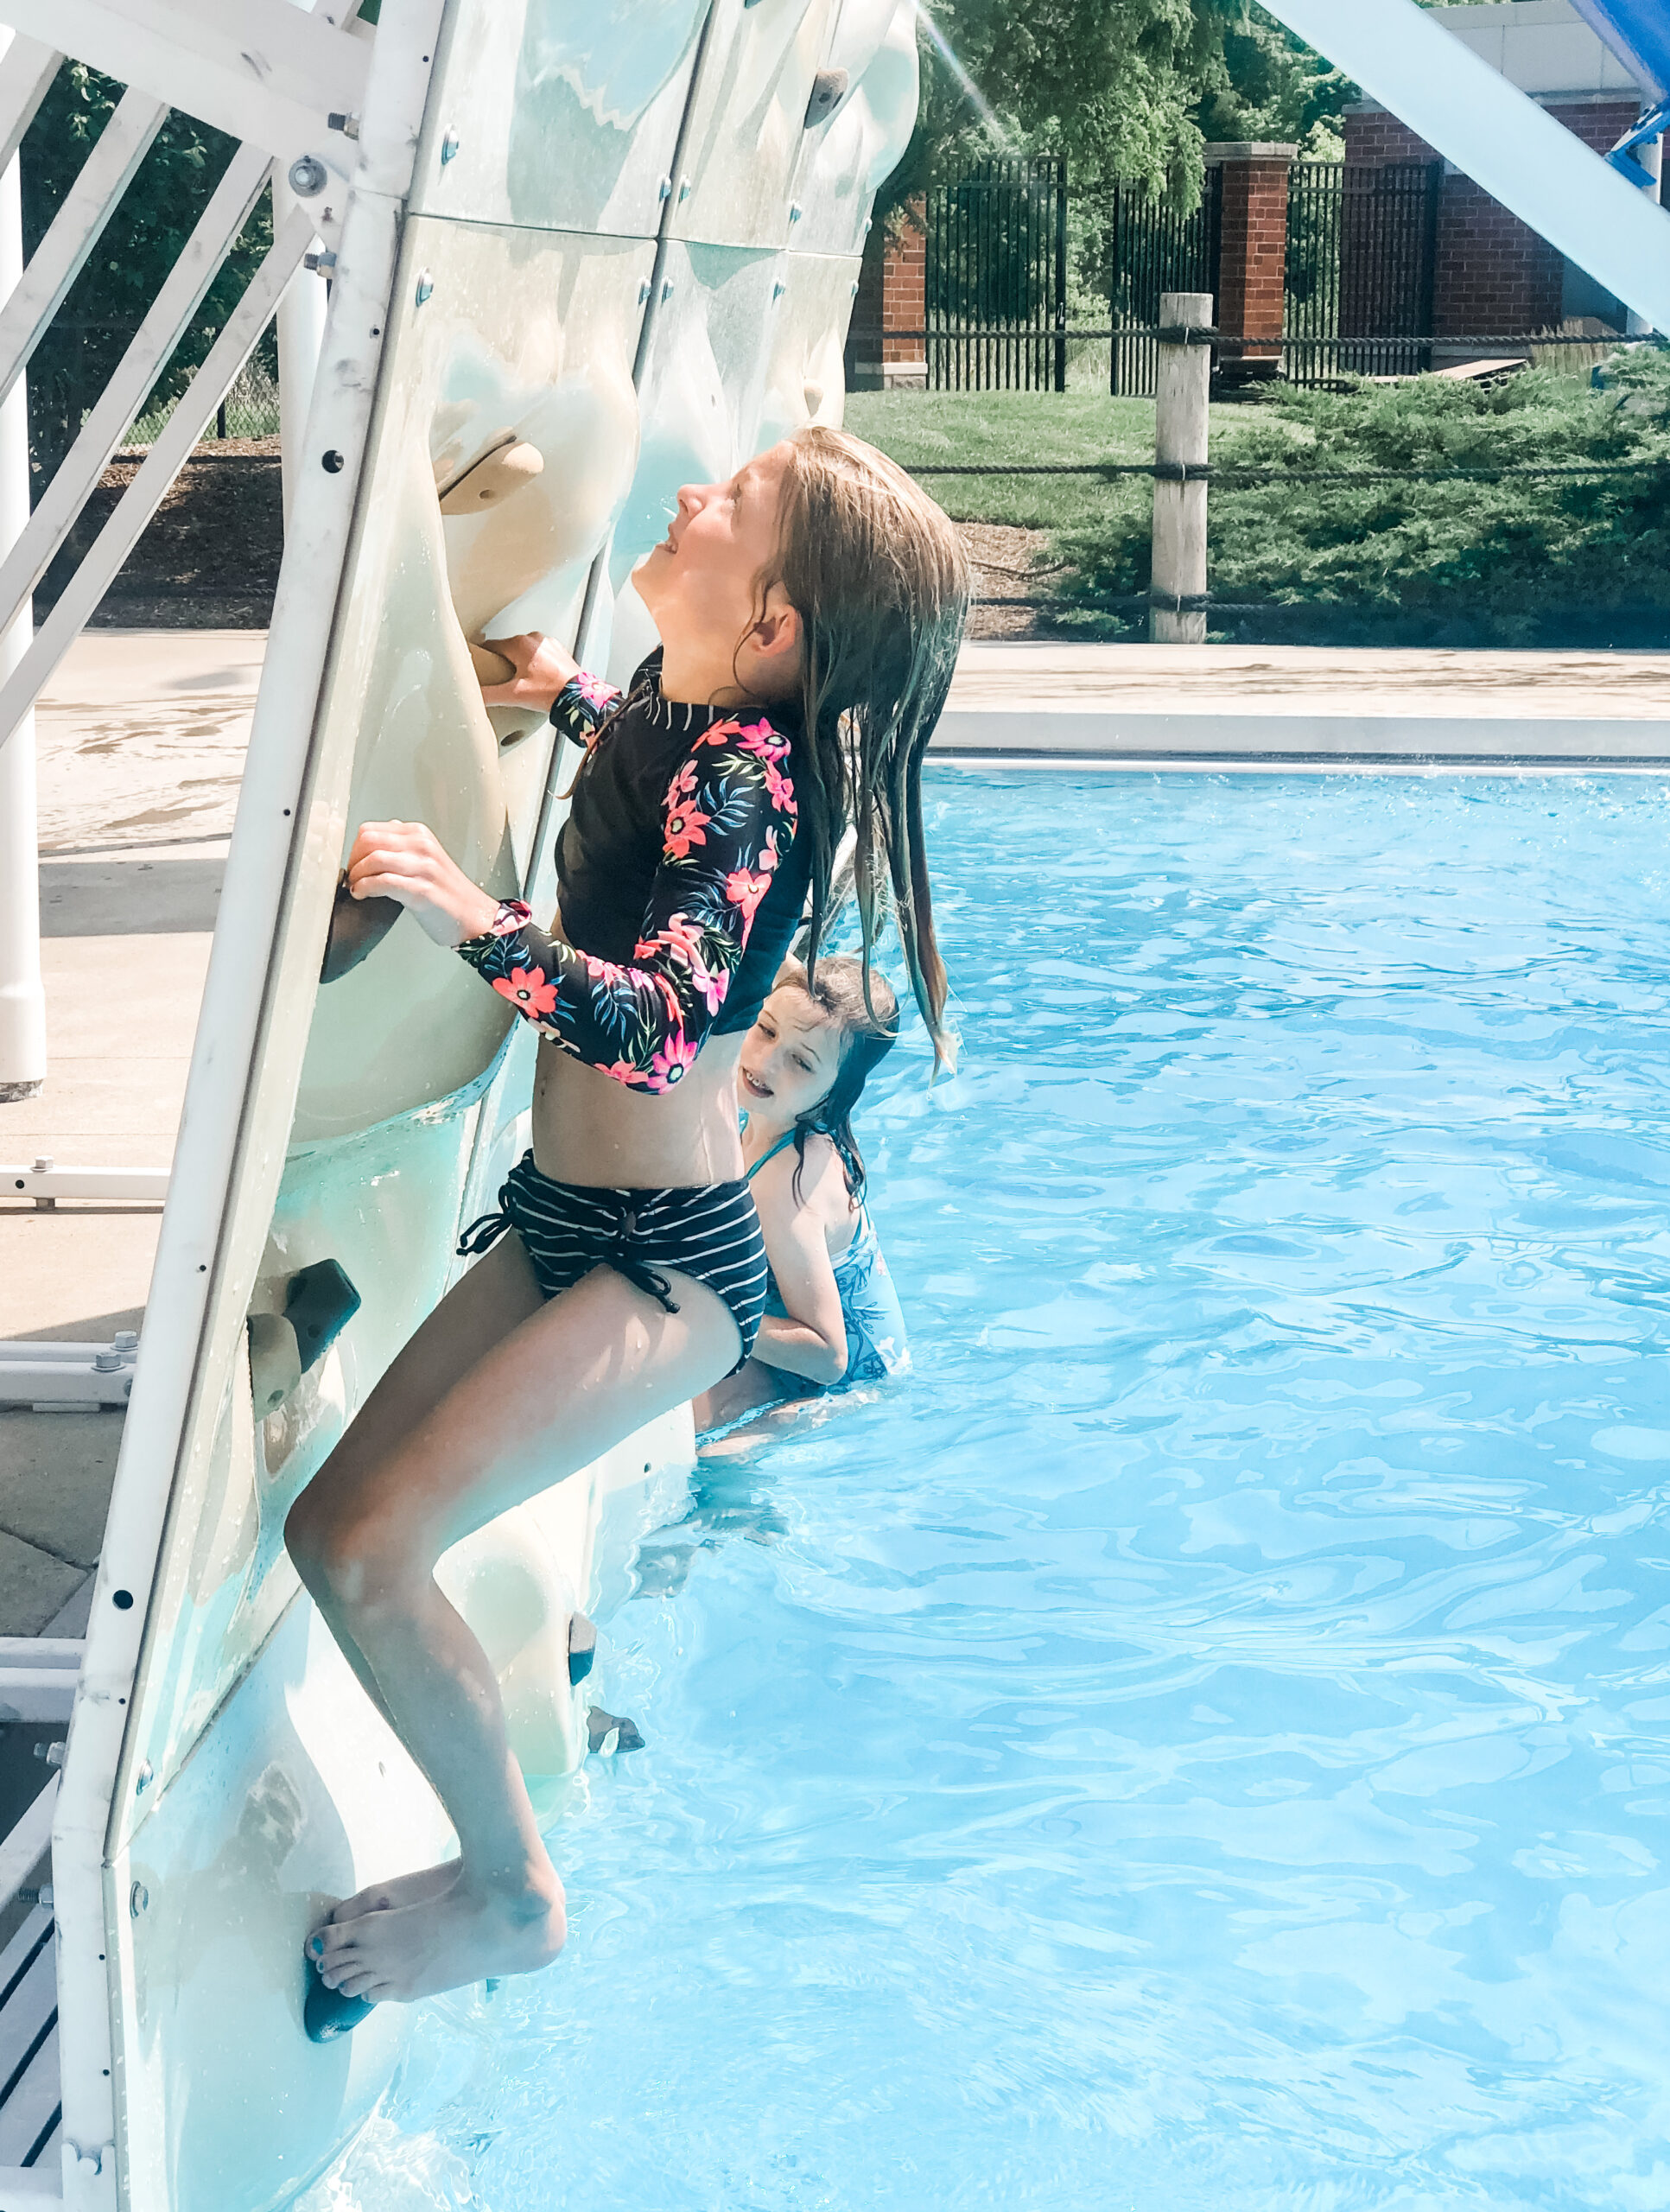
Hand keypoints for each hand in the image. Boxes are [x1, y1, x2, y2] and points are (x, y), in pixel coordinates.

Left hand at [345, 821, 501, 947]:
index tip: (354, 866)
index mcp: (419, 835)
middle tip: (352, 878)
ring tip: (356, 888)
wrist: (474, 918)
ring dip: (357, 876)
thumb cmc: (447, 895)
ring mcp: (424, 867)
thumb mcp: (425, 860)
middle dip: (353, 861)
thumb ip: (401, 849)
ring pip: (373, 859)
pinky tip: (361, 895)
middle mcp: (422, 846)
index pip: (371, 830)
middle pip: (368, 841)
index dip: (354, 849)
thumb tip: (370, 848)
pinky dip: (365, 888)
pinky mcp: (422, 890)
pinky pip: (383, 882)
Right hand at [478, 631, 578, 712]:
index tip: (482, 666)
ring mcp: (548, 644)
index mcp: (519, 644)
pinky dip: (535, 664)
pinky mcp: (558, 651)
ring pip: (525, 651)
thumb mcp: (513, 695)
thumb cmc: (550, 693)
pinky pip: (540, 654)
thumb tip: (472, 695)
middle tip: (502, 679)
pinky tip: (537, 678)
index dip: (485, 657)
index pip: (491, 646)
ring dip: (520, 663)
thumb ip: (489, 694)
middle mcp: (534, 639)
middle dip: (503, 662)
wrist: (579, 698)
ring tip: (521, 681)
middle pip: (508, 648)